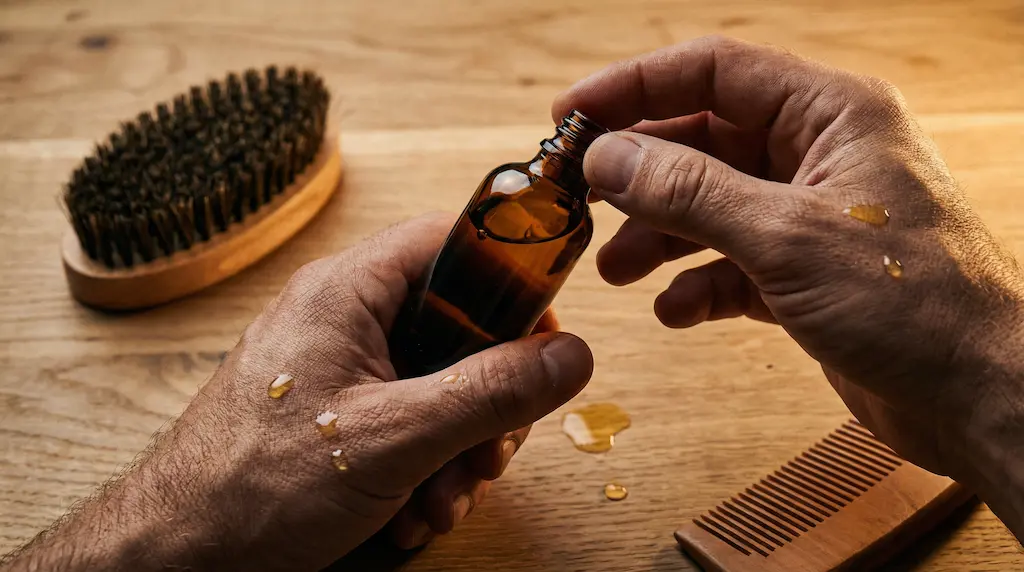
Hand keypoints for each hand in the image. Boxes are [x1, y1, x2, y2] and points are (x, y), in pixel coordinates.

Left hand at [2, 213, 592, 571]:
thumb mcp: (395, 437)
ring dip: (459, 445)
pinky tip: (416, 512)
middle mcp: (342, 317)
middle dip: (488, 396)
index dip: (509, 279)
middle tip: (495, 450)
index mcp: (347, 291)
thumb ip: (489, 393)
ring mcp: (337, 366)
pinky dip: (424, 464)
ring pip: (435, 382)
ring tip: (446, 499)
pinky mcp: (333, 411)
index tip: (544, 336)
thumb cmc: (259, 485)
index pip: (449, 241)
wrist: (176, 553)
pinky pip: (405, 418)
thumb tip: (571, 356)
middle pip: (454, 324)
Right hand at [554, 36, 1023, 536]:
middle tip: (579, 200)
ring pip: (710, 205)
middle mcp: (818, 155)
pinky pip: (731, 262)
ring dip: (659, 236)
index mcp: (830, 114)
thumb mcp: (785, 237)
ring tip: (616, 271)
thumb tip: (607, 156)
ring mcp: (810, 215)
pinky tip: (678, 311)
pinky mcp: (806, 273)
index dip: (634, 87)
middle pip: (702, 141)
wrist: (981, 397)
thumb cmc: (914, 304)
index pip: (713, 72)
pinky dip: (698, 283)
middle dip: (639, 175)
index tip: (570, 117)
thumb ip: (689, 191)